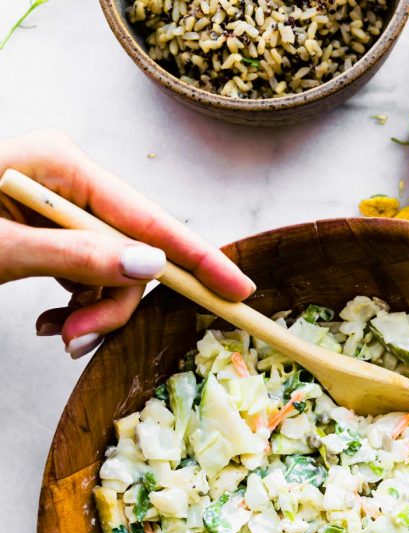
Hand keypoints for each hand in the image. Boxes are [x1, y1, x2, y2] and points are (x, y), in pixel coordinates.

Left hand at [0, 129, 254, 358]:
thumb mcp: (3, 248)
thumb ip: (77, 257)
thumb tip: (148, 266)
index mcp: (61, 165)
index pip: (148, 217)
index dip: (197, 259)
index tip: (238, 289)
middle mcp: (68, 182)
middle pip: (131, 254)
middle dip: (113, 305)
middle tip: (78, 342)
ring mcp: (60, 209)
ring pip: (111, 274)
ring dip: (92, 314)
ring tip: (57, 336)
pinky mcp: (49, 234)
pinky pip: (87, 278)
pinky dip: (76, 308)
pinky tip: (51, 323)